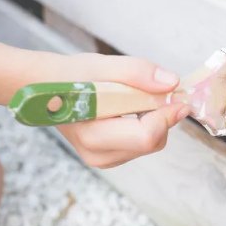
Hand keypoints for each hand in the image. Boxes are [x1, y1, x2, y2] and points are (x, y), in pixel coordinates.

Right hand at [52, 53, 190, 167]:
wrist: (46, 87)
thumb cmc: (71, 75)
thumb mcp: (103, 66)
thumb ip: (137, 72)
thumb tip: (172, 83)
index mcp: (93, 134)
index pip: (146, 136)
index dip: (167, 115)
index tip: (179, 97)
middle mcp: (98, 154)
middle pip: (152, 142)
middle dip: (161, 115)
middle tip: (152, 90)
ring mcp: (102, 159)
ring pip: (150, 144)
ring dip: (152, 119)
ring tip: (131, 97)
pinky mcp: (108, 157)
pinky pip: (142, 144)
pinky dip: (144, 124)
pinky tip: (128, 109)